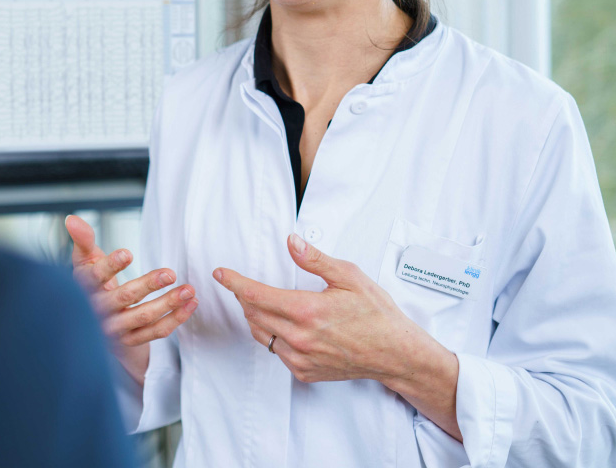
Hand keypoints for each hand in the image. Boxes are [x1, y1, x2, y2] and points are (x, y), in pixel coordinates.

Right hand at [65, 215, 197, 384]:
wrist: (91, 323)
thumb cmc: (91, 282)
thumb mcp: (85, 260)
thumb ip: (83, 239)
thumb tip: (72, 219)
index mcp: (85, 287)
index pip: (96, 276)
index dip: (111, 265)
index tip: (128, 253)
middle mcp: (98, 311)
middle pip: (124, 297)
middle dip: (148, 284)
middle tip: (170, 273)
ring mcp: (114, 329)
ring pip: (143, 317)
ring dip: (168, 304)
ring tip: (188, 289)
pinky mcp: (130, 341)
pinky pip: (155, 332)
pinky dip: (175, 319)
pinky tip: (191, 304)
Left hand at [213, 233, 461, 440]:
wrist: (395, 354)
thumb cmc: (376, 314)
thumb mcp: (349, 276)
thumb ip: (315, 260)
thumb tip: (291, 243)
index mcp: (306, 311)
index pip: (255, 295)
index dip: (234, 282)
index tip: (220, 273)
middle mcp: (299, 338)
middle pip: (253, 314)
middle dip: (244, 296)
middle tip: (244, 284)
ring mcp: (300, 359)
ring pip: (260, 334)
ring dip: (255, 316)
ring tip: (263, 302)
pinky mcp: (304, 372)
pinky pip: (276, 351)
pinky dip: (272, 335)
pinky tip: (284, 325)